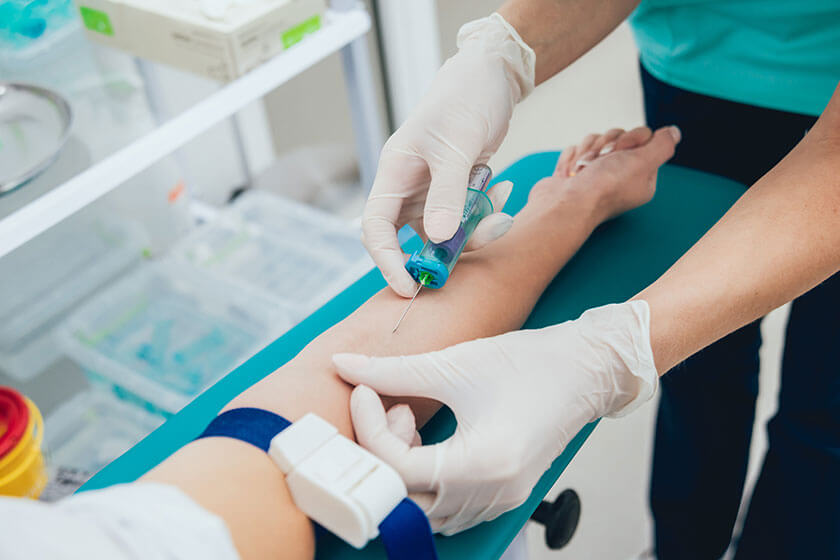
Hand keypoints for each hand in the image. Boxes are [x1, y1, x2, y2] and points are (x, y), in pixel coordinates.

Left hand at [333, 301, 657, 534]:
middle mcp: (490, 493)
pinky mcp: (502, 493)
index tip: (364, 392)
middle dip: (383, 453)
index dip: (369, 427)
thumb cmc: (530, 364)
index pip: (397, 468)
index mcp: (481, 464)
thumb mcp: (455, 364)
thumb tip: (345, 365)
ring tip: (412, 422)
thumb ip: (393, 371)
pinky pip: (447, 504)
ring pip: (424, 508)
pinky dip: (426, 477)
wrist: (586, 369)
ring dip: (404, 468)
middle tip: (390, 409)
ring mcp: (499, 499)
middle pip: (405, 500)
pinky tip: (431, 438)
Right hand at [363, 14, 535, 296]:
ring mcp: (432, 193)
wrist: (491, 79)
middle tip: (462, 270)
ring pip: (445, 235)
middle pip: (409, 239)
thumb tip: (437, 237)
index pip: (376, 228)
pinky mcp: (456, 193)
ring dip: (474, 233)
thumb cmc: (465, 100)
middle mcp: (408, 188)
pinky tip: (504, 190)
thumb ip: (447, 191)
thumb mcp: (457, 145)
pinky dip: (487, 215)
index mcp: (394, 174)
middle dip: (437, 257)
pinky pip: (467, 220)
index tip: (410, 286)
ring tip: (502, 213)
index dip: (386, 261)